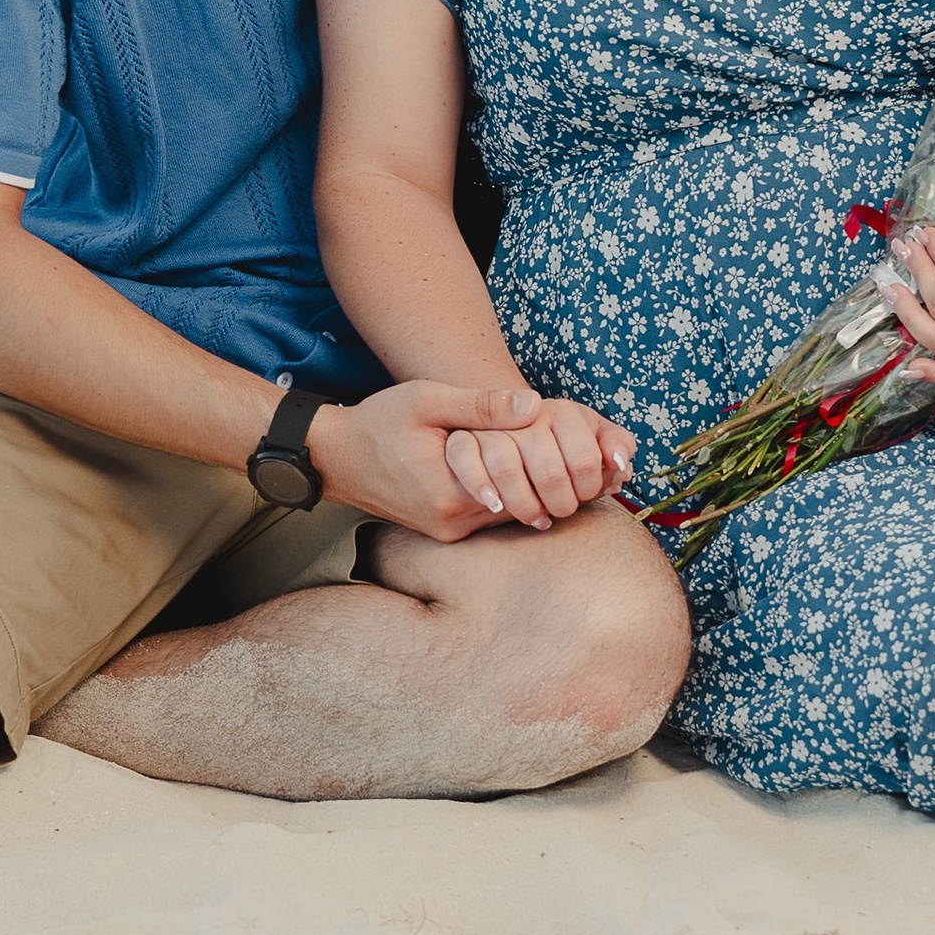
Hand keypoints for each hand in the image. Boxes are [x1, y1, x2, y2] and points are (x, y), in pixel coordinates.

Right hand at [311, 382, 635, 541]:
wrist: (335, 458)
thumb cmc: (379, 423)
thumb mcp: (427, 401)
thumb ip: (480, 406)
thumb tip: (533, 405)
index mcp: (453, 493)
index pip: (527, 486)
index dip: (559, 466)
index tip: (591, 453)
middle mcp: (456, 524)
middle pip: (528, 506)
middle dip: (559, 483)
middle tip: (599, 466)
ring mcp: (451, 533)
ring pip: (515, 514)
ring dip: (539, 490)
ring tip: (575, 467)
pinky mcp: (446, 533)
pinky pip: (495, 516)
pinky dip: (516, 496)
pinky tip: (534, 474)